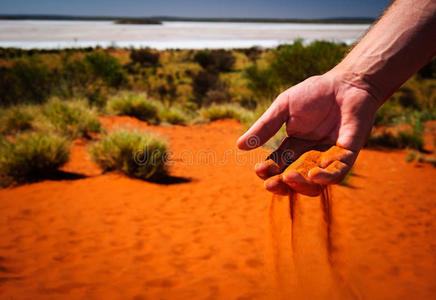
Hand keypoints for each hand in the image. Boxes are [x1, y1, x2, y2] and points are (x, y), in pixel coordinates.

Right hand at [237, 72, 379, 195]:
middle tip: (270, 184)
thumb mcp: (283, 108)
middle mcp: (310, 156)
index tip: (259, 170)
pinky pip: (337, 174)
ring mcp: (329, 158)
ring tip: (288, 177)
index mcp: (293, 146)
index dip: (268, 171)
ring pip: (314, 184)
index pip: (277, 165)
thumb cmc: (315, 93)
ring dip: (300, 185)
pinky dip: (325, 178)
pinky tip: (313, 175)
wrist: (346, 83)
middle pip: (293, 180)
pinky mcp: (347, 155)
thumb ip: (265, 127)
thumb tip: (239, 146)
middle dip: (281, 185)